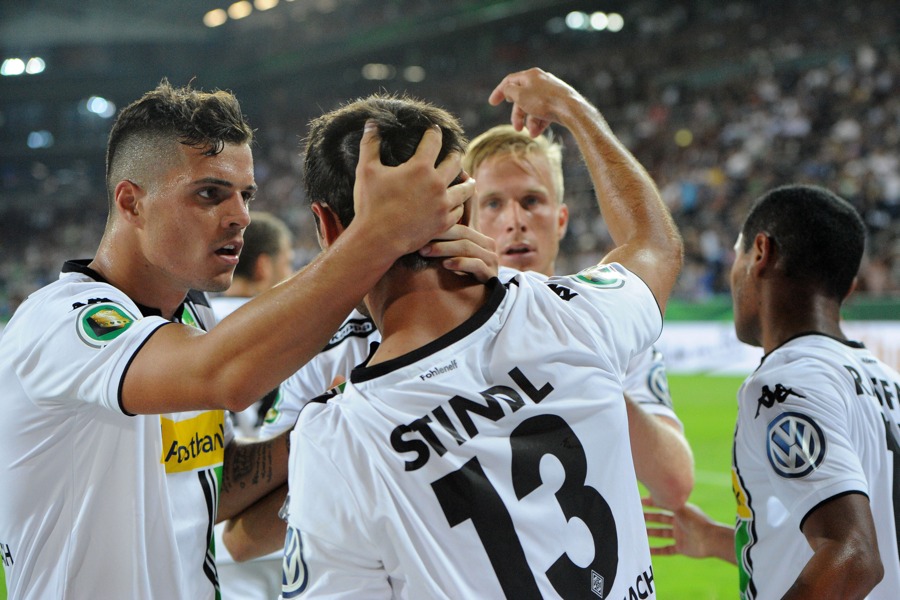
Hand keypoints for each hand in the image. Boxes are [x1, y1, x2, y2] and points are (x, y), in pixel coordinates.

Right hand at [352, 121, 471, 258]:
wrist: (378, 239)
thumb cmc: (371, 204)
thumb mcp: (367, 171)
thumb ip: (370, 144)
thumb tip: (371, 123)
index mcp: (420, 167)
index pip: (434, 141)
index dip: (434, 132)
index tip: (435, 130)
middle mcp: (437, 184)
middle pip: (455, 162)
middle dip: (454, 154)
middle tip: (453, 152)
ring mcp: (443, 205)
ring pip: (465, 188)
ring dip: (467, 181)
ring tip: (468, 179)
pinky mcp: (444, 223)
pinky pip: (458, 211)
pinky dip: (459, 205)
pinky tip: (457, 204)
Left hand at [420, 223, 497, 282]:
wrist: (476, 304)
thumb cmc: (457, 277)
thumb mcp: (449, 255)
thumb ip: (443, 239)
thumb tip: (423, 220)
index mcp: (478, 236)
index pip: (462, 219)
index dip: (444, 220)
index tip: (422, 219)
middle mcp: (487, 245)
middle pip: (462, 233)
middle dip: (439, 235)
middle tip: (418, 241)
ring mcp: (491, 259)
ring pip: (467, 247)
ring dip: (444, 249)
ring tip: (426, 253)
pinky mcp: (491, 274)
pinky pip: (476, 264)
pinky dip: (460, 263)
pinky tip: (445, 265)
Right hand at [489, 67, 585, 136]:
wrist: (572, 110)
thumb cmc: (544, 102)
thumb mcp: (520, 96)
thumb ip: (509, 91)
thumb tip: (508, 90)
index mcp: (530, 75)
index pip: (509, 81)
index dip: (499, 92)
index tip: (492, 103)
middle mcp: (541, 80)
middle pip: (522, 98)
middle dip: (518, 115)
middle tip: (517, 128)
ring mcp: (550, 91)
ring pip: (533, 107)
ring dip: (529, 122)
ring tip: (532, 133)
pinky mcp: (558, 102)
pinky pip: (544, 112)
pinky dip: (539, 122)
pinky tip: (538, 132)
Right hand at [643, 498, 729, 558]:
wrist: (712, 539)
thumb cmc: (697, 521)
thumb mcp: (680, 508)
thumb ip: (667, 501)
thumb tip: (653, 491)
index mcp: (681, 511)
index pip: (663, 506)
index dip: (651, 504)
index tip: (639, 502)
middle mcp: (680, 523)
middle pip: (660, 520)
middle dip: (648, 518)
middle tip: (634, 516)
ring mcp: (680, 536)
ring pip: (662, 533)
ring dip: (650, 533)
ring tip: (637, 532)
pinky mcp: (681, 548)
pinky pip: (666, 549)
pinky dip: (657, 551)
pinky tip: (647, 550)